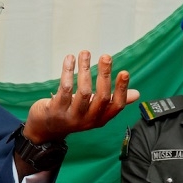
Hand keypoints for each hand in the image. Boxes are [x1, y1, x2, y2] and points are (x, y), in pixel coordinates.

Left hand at [23, 51, 138, 142]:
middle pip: (101, 97)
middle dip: (105, 75)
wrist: (45, 129)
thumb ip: (112, 101)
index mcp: (100, 119)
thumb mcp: (94, 110)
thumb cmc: (73, 114)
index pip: (116, 106)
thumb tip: (136, 94)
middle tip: (106, 56)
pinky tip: (70, 59)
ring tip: (85, 53)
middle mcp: (88, 120)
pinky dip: (68, 71)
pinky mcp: (56, 110)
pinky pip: (65, 88)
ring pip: (83, 91)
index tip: (124, 72)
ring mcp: (71, 116)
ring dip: (85, 69)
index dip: (122, 90)